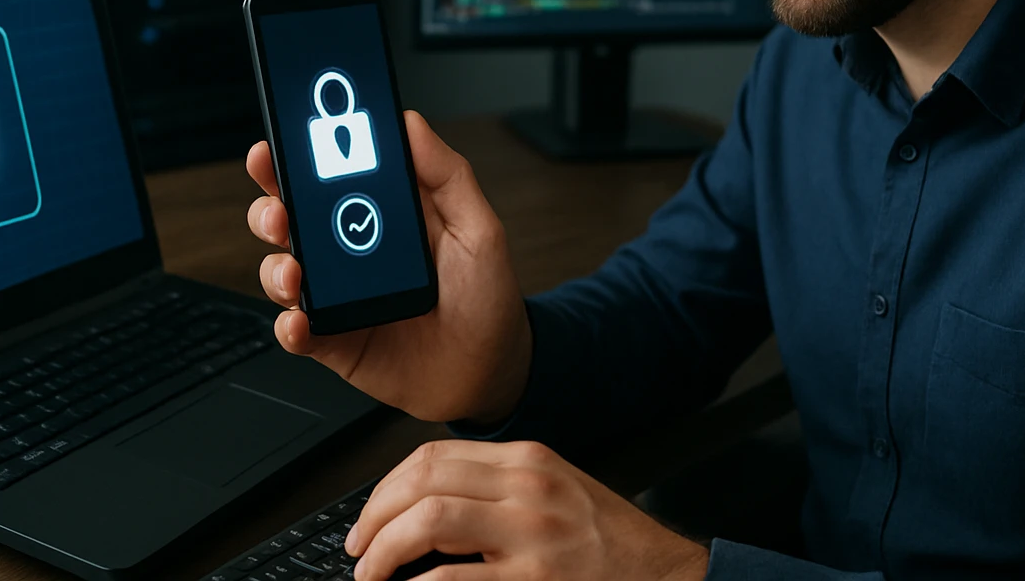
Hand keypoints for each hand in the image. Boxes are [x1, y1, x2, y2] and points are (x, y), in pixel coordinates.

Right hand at [247, 111, 532, 423]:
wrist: (492, 371)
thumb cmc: (487, 297)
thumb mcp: (479, 228)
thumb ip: (447, 175)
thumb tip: (410, 123)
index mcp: (382, 214)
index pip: (329, 174)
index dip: (300, 154)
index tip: (284, 139)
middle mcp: (350, 251)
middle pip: (290, 218)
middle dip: (271, 206)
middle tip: (279, 209)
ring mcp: (338, 296)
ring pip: (282, 271)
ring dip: (276, 267)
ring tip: (295, 272)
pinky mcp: (334, 340)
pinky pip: (295, 331)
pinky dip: (289, 326)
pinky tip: (301, 321)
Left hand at [345, 439, 709, 580]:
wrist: (665, 576)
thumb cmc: (610, 542)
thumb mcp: (555, 491)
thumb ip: (498, 486)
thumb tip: (425, 501)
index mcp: (529, 460)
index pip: (434, 456)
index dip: (386, 486)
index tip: (370, 516)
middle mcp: (528, 488)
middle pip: (423, 481)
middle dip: (374, 516)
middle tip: (359, 548)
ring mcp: (533, 535)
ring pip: (430, 521)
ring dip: (385, 550)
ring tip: (372, 574)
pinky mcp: (536, 580)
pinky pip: (454, 580)